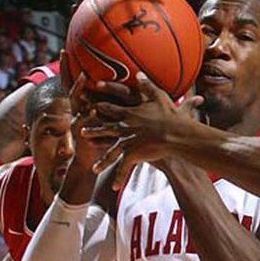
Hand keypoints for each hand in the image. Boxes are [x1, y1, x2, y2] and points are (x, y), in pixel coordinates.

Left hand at [82, 72, 202, 189]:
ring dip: (103, 160)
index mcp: (130, 113)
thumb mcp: (160, 96)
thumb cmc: (172, 116)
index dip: (100, 102)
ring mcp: (127, 141)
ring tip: (95, 167)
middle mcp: (124, 127)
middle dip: (93, 130)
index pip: (111, 107)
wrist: (176, 134)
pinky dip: (120, 179)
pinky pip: (124, 169)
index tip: (91, 98)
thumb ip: (148, 85)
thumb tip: (139, 73)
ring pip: (110, 152)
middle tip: (82, 131)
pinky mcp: (132, 154)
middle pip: (105, 129)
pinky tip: (114, 187)